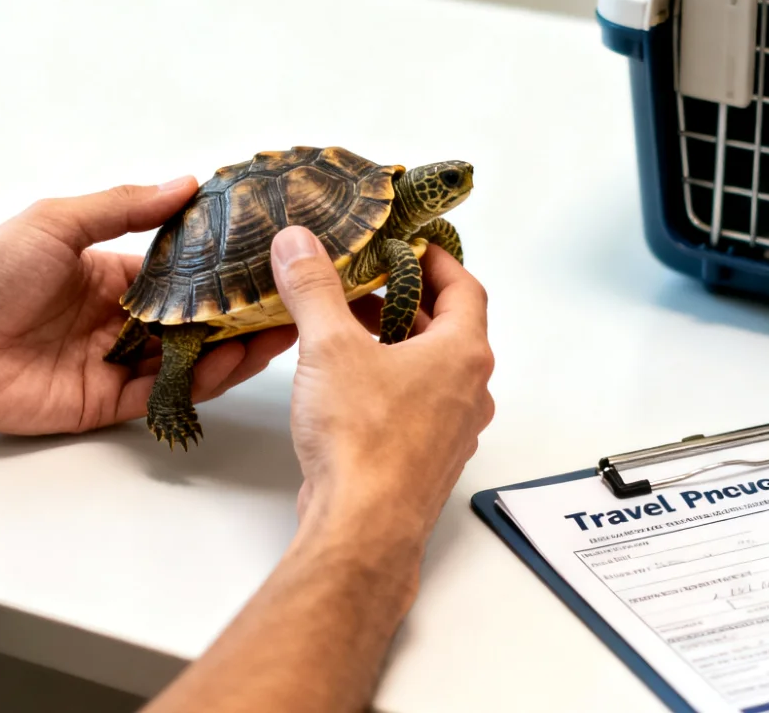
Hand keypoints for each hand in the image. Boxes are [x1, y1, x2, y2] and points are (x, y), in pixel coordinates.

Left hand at [0, 179, 296, 435]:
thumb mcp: (57, 221)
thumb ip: (122, 207)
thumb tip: (184, 184)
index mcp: (109, 273)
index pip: (181, 273)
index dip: (222, 268)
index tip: (267, 256)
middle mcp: (117, 319)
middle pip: (193, 320)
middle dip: (240, 313)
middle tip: (293, 301)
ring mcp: (113, 363)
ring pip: (187, 359)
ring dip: (233, 348)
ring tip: (280, 334)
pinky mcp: (103, 402)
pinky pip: (162, 394)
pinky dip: (199, 381)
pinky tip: (232, 362)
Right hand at [269, 226, 494, 545]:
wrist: (363, 527)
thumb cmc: (363, 440)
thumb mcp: (330, 347)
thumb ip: (314, 288)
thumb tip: (299, 242)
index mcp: (462, 354)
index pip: (465, 287)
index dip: (436, 260)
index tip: (408, 244)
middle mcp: (469, 391)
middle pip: (449, 328)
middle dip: (407, 300)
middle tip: (369, 280)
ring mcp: (452, 430)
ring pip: (432, 369)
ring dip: (398, 342)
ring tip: (350, 326)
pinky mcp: (426, 460)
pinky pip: (417, 405)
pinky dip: (391, 381)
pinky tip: (349, 383)